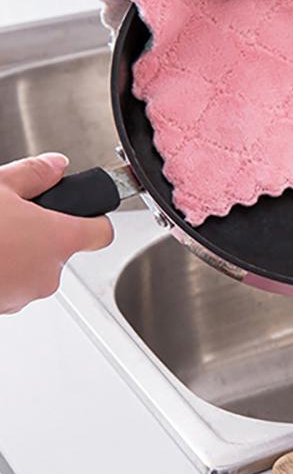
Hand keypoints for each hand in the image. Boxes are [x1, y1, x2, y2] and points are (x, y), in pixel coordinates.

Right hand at [0, 154, 113, 314]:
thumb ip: (33, 174)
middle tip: (11, 217)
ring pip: (33, 268)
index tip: (88, 214)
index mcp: (57, 239)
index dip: (95, 220)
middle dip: (40, 233)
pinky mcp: (3, 308)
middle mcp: (49, 272)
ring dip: (17, 254)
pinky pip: (11, 285)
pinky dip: (1, 271)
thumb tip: (55, 165)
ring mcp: (25, 294)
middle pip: (60, 250)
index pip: (101, 233)